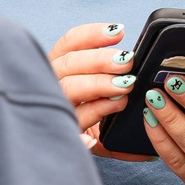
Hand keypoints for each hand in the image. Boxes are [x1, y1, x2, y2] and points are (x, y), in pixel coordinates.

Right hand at [47, 22, 132, 143]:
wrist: (68, 153)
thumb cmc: (90, 114)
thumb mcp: (98, 91)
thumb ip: (113, 75)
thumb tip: (133, 61)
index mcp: (58, 68)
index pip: (69, 43)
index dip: (92, 35)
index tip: (118, 32)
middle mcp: (50, 85)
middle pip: (68, 64)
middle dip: (99, 59)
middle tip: (126, 62)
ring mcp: (52, 110)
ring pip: (68, 90)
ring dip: (97, 86)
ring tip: (123, 89)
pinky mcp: (59, 136)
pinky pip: (71, 129)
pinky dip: (84, 129)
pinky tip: (101, 126)